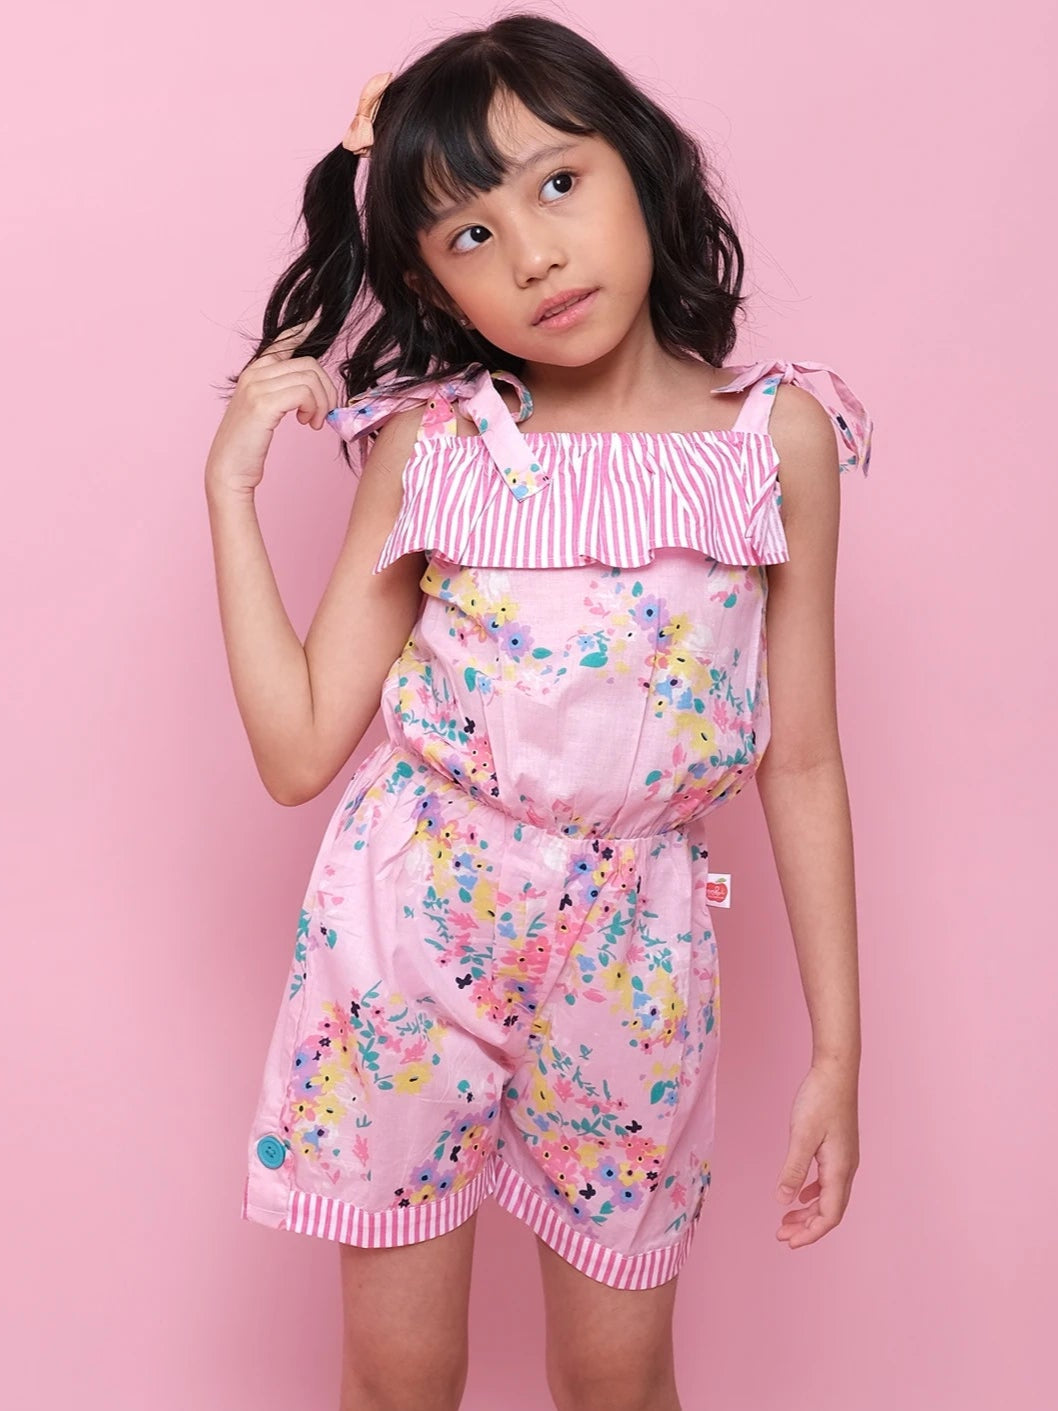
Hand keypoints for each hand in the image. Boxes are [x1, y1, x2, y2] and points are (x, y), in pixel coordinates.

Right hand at [204, 316, 338, 496]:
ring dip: (322, 403)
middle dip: (326, 390)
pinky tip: (309, 424)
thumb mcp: (264, 411)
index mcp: (254, 372)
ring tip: (314, 422)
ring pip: (310, 378)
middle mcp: (254, 373)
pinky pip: (305, 393)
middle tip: (322, 415)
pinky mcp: (263, 403)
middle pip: (309, 364)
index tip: (317, 320)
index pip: (282, 341)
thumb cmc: (248, 446)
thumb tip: (311, 385)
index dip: (302, 330)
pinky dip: (315, 408)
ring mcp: (256, 386)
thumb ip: (281, 392)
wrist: (228, 469)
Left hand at [774, 1058, 859, 1247]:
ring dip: (808, 1212)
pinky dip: (813, 1193)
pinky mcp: (838, 1148)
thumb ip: (793, 1170)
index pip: (829, 1215)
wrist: (836, 1071)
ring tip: (786, 1220)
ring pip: (829, 1196)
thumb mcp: (801, 1136)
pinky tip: (799, 1194)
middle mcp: (847, 1168)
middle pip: (830, 1210)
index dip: (810, 1233)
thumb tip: (783, 1201)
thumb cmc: (819, 1100)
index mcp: (839, 1169)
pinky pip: (828, 1181)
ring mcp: (844, 1158)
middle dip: (807, 1227)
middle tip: (781, 1235)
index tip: (789, 1243)